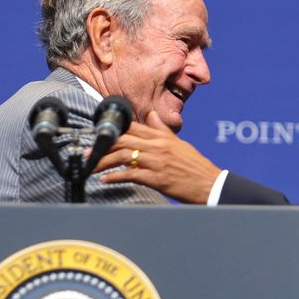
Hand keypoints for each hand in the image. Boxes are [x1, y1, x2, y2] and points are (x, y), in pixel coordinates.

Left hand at [92, 110, 221, 203]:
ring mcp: (157, 162)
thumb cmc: (195, 166)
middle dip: (102, 146)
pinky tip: (105, 180)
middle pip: (123, 141)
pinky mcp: (157, 179)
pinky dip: (115, 177)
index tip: (98, 136)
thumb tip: (152, 114)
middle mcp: (158, 147)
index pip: (133, 128)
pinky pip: (131, 175)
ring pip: (123, 157)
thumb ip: (162, 130)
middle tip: (87, 153)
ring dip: (104, 162)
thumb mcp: (179, 144)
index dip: (113, 130)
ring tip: (91, 167)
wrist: (210, 184)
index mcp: (163, 137)